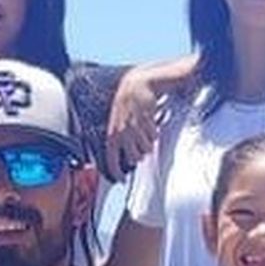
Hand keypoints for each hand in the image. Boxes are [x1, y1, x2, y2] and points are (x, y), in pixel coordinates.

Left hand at [105, 67, 164, 181]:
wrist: (137, 84)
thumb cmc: (127, 105)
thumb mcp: (119, 122)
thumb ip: (121, 139)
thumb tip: (129, 158)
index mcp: (112, 134)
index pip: (111, 159)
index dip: (116, 172)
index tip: (121, 181)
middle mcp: (121, 133)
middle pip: (135, 158)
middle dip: (139, 154)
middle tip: (142, 144)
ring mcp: (134, 128)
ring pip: (145, 148)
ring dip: (147, 143)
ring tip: (145, 130)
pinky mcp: (145, 122)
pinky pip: (153, 136)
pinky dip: (153, 133)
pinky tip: (149, 122)